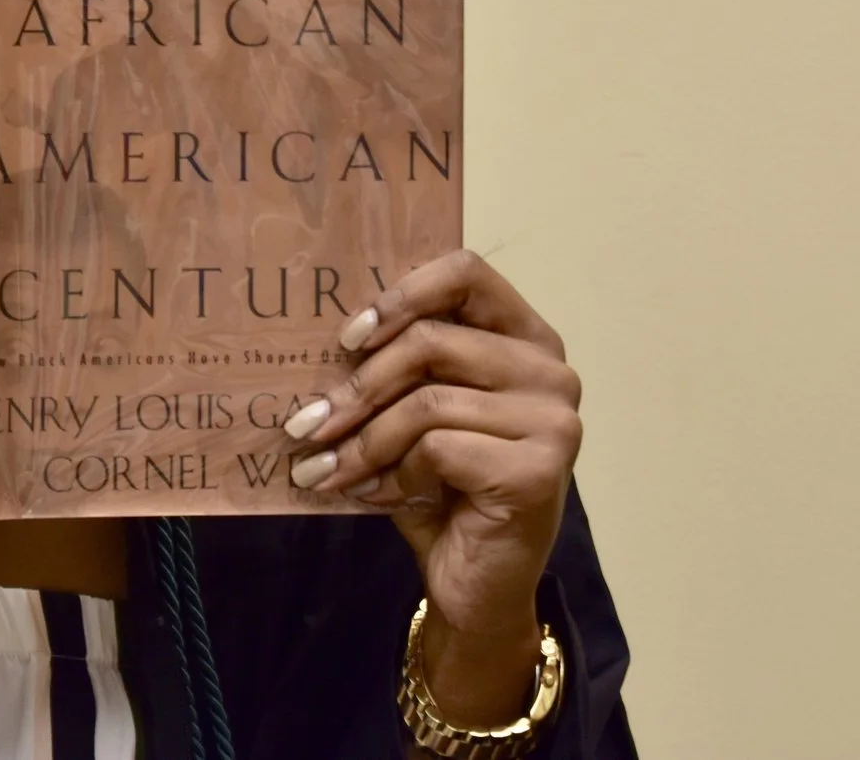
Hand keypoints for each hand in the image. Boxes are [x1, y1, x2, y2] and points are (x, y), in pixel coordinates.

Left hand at [282, 250, 580, 728]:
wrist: (475, 586)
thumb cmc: (442, 489)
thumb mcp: (414, 412)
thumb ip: (394, 362)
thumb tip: (316, 329)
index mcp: (525, 337)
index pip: (466, 271)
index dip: (400, 294)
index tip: (346, 337)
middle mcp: (552, 370)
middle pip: (432, 340)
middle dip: (357, 386)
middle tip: (306, 424)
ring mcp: (554, 421)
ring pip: (426, 400)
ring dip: (362, 440)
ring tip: (323, 468)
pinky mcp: (538, 469)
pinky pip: (438, 447)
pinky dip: (393, 473)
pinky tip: (378, 495)